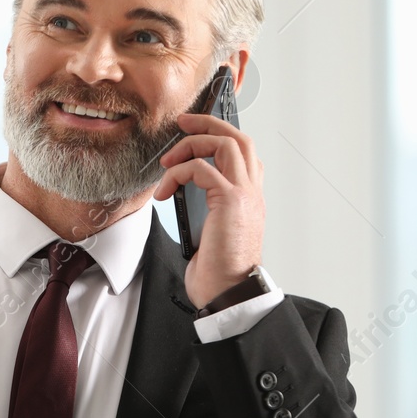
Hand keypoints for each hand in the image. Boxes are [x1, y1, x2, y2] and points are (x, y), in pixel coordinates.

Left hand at [153, 111, 265, 307]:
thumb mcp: (214, 233)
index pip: (245, 154)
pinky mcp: (230, 201)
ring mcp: (245, 194)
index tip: (194, 134)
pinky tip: (164, 193)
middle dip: (208, 123)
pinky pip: (200, 169)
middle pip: (239, 138)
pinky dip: (177, 174)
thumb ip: (209, 209)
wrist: (230, 294)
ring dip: (190, 145)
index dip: (221, 136)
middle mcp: (252, 192)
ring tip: (168, 162)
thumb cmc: (220, 272)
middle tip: (182, 123)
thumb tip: (181, 194)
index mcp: (250, 199)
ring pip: (224, 143)